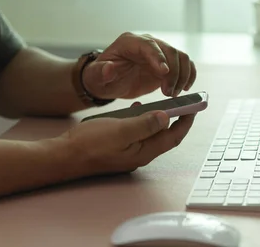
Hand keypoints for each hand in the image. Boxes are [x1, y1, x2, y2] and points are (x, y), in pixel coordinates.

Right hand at [52, 105, 195, 174]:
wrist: (64, 156)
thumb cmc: (90, 144)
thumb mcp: (120, 130)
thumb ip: (144, 124)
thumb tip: (166, 117)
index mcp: (144, 151)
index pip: (173, 136)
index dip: (186, 121)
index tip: (195, 107)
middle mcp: (140, 153)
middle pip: (165, 135)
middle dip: (177, 119)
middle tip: (184, 103)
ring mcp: (129, 151)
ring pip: (151, 133)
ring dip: (159, 118)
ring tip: (165, 103)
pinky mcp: (119, 147)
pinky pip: (136, 132)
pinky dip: (141, 119)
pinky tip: (136, 109)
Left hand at [81, 32, 196, 98]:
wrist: (108, 82)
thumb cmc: (101, 78)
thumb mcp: (96, 77)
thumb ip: (101, 72)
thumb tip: (109, 68)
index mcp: (130, 42)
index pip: (148, 45)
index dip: (157, 57)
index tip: (163, 73)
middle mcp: (147, 43)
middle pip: (169, 51)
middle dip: (173, 73)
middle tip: (168, 93)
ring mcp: (159, 53)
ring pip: (181, 57)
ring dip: (182, 76)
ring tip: (173, 93)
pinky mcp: (168, 64)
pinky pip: (185, 65)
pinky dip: (189, 75)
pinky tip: (185, 88)